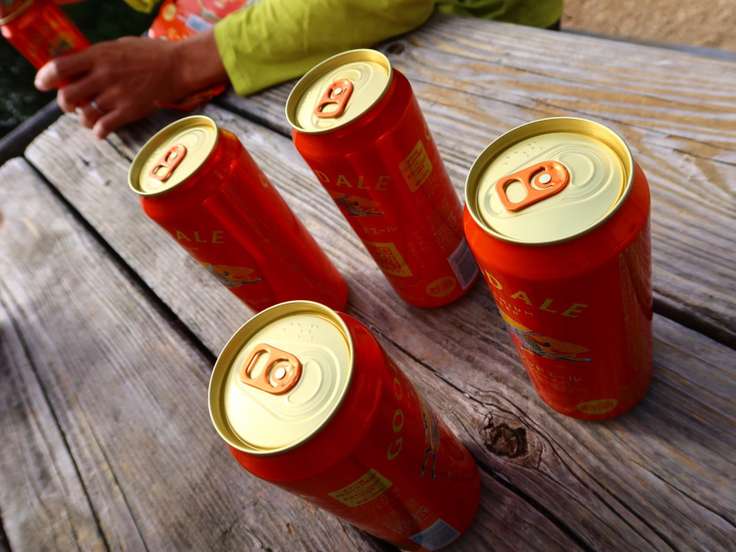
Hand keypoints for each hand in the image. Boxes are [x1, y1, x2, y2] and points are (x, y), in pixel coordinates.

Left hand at [35, 32, 226, 137]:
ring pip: (85, 115)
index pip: (60, 67)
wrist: (179, 66)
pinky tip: (102, 131)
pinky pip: (104, 128)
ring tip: (90, 117)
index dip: (45, 77)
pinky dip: (99, 132)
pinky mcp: (130, 111)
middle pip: (68, 96)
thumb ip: (98, 57)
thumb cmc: (151, 53)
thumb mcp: (118, 46)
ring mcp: (117, 95)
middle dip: (64, 104)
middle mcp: (104, 76)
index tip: (42, 84)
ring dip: (83, 119)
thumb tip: (79, 66)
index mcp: (99, 56)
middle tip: (70, 105)